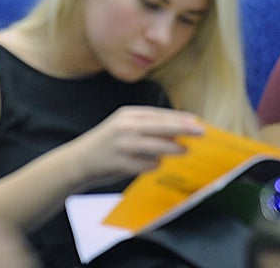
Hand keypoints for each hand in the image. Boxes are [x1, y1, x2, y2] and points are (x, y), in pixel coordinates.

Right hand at [74, 106, 203, 187]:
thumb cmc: (108, 142)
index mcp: (128, 114)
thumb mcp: (123, 126)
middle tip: (201, 132)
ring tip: (185, 150)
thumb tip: (177, 130)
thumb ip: (146, 126)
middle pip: (161, 127)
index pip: (159, 114)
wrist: (78, 161)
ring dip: (173, 148)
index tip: (197, 121)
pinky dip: (154, 164)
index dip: (180, 118)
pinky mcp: (120, 163)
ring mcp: (122, 146)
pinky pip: (146, 164)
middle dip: (183, 129)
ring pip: (156, 146)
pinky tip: (156, 164)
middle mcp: (125, 127)